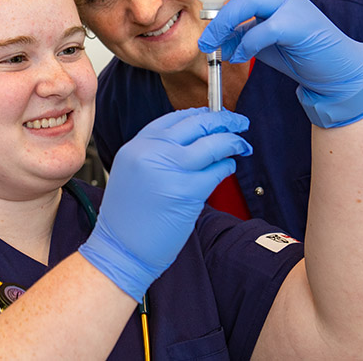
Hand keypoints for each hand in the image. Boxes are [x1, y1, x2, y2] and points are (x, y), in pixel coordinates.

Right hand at [79, 108, 251, 300]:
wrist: (120, 249)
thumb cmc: (127, 219)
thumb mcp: (131, 172)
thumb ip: (155, 153)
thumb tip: (191, 141)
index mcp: (136, 147)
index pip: (174, 118)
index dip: (199, 114)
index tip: (212, 115)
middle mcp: (151, 153)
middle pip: (197, 125)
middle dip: (224, 120)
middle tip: (238, 122)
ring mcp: (170, 171)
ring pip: (212, 145)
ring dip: (233, 141)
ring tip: (241, 144)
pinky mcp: (187, 192)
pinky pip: (217, 171)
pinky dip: (228, 166)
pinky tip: (229, 166)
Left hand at [166, 0, 362, 127]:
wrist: (331, 69)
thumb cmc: (292, 47)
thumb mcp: (254, 36)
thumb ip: (234, 30)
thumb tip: (209, 36)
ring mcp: (290, 4)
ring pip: (249, 1)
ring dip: (221, 24)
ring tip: (206, 44)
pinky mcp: (299, 26)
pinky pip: (264, 30)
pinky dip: (245, 45)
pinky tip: (238, 56)